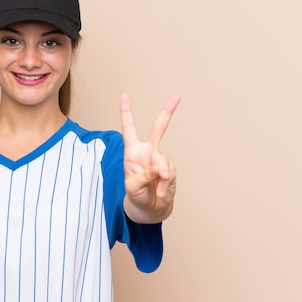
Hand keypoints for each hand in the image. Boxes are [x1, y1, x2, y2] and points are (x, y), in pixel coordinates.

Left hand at [120, 93, 179, 222]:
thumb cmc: (137, 194)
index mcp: (132, 151)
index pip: (129, 129)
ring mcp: (160, 159)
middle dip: (168, 112)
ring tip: (157, 189)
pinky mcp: (171, 168)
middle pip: (159, 128)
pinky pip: (169, 174)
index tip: (125, 95)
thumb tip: (158, 168)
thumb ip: (143, 176)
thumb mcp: (133, 186)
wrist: (152, 206)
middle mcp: (147, 151)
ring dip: (160, 177)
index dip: (126, 112)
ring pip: (162, 161)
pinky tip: (161, 193)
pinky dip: (165, 185)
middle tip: (177, 96)